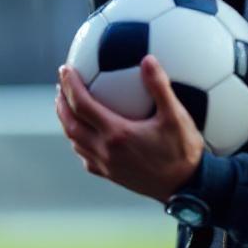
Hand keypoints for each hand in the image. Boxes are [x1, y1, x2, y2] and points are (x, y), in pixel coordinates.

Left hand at [55, 55, 204, 201]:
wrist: (187, 188)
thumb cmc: (183, 151)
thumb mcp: (175, 116)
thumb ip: (160, 86)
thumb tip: (148, 59)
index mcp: (117, 133)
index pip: (82, 105)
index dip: (70, 85)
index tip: (65, 68)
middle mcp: (106, 151)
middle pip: (70, 124)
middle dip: (62, 103)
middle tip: (60, 85)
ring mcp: (107, 166)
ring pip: (75, 142)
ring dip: (67, 121)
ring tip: (67, 106)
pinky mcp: (112, 176)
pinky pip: (86, 157)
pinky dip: (79, 141)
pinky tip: (86, 135)